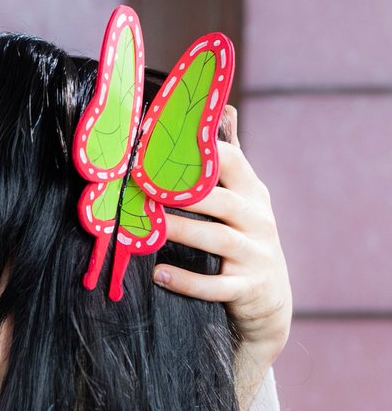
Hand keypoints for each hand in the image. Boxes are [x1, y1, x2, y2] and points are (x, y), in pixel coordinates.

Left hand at [154, 107, 291, 401]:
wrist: (270, 302)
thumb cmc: (245, 241)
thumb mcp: (244, 199)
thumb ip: (230, 159)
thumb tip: (223, 107)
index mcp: (253, 193)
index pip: (230, 161)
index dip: (196, 150)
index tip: (154, 142)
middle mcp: (259, 220)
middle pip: (220, 200)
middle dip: (181, 193)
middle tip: (141, 186)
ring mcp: (256, 255)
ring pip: (217, 240)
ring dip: (180, 231)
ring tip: (147, 227)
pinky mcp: (247, 288)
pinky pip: (215, 285)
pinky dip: (187, 281)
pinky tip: (160, 274)